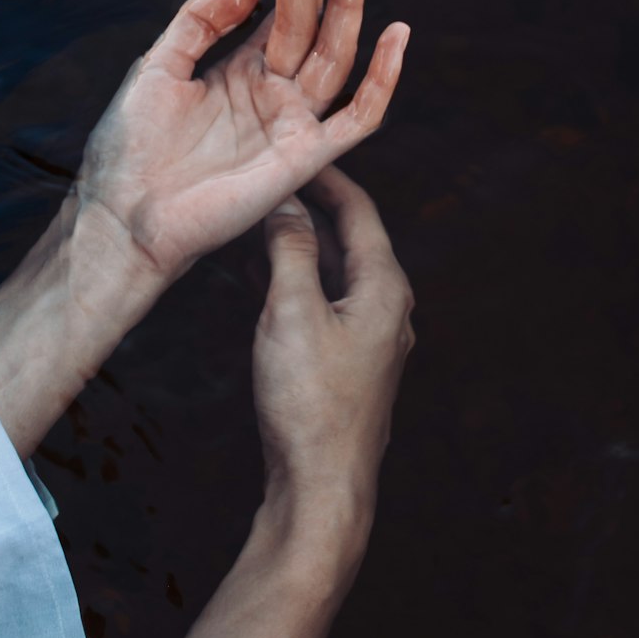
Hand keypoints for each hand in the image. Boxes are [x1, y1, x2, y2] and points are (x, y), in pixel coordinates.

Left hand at [72, 0, 410, 283]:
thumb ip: (201, 18)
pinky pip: (358, 118)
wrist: (123, 215)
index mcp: (239, 72)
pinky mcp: (304, 158)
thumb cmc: (131, 149)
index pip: (281, 10)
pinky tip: (396, 34)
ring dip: (350, 1)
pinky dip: (382, 80)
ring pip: (336, 55)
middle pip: (311, 23)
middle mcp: (272, 94)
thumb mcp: (158, 65)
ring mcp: (291, 124)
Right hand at [252, 161, 414, 512]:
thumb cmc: (309, 401)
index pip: (360, 212)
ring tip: (254, 221)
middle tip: (266, 182)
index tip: (294, 152)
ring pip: (331, 274)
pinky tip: (258, 275)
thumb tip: (288, 203)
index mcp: (384, 288)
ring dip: (296, 246)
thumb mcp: (292, 311)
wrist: (321, 485)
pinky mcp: (345, 364)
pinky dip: (293, 282)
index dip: (326, 177)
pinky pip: (321, 304)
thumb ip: (291, 250)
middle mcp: (384, 309)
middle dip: (308, 209)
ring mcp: (367, 339)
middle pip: (348, 240)